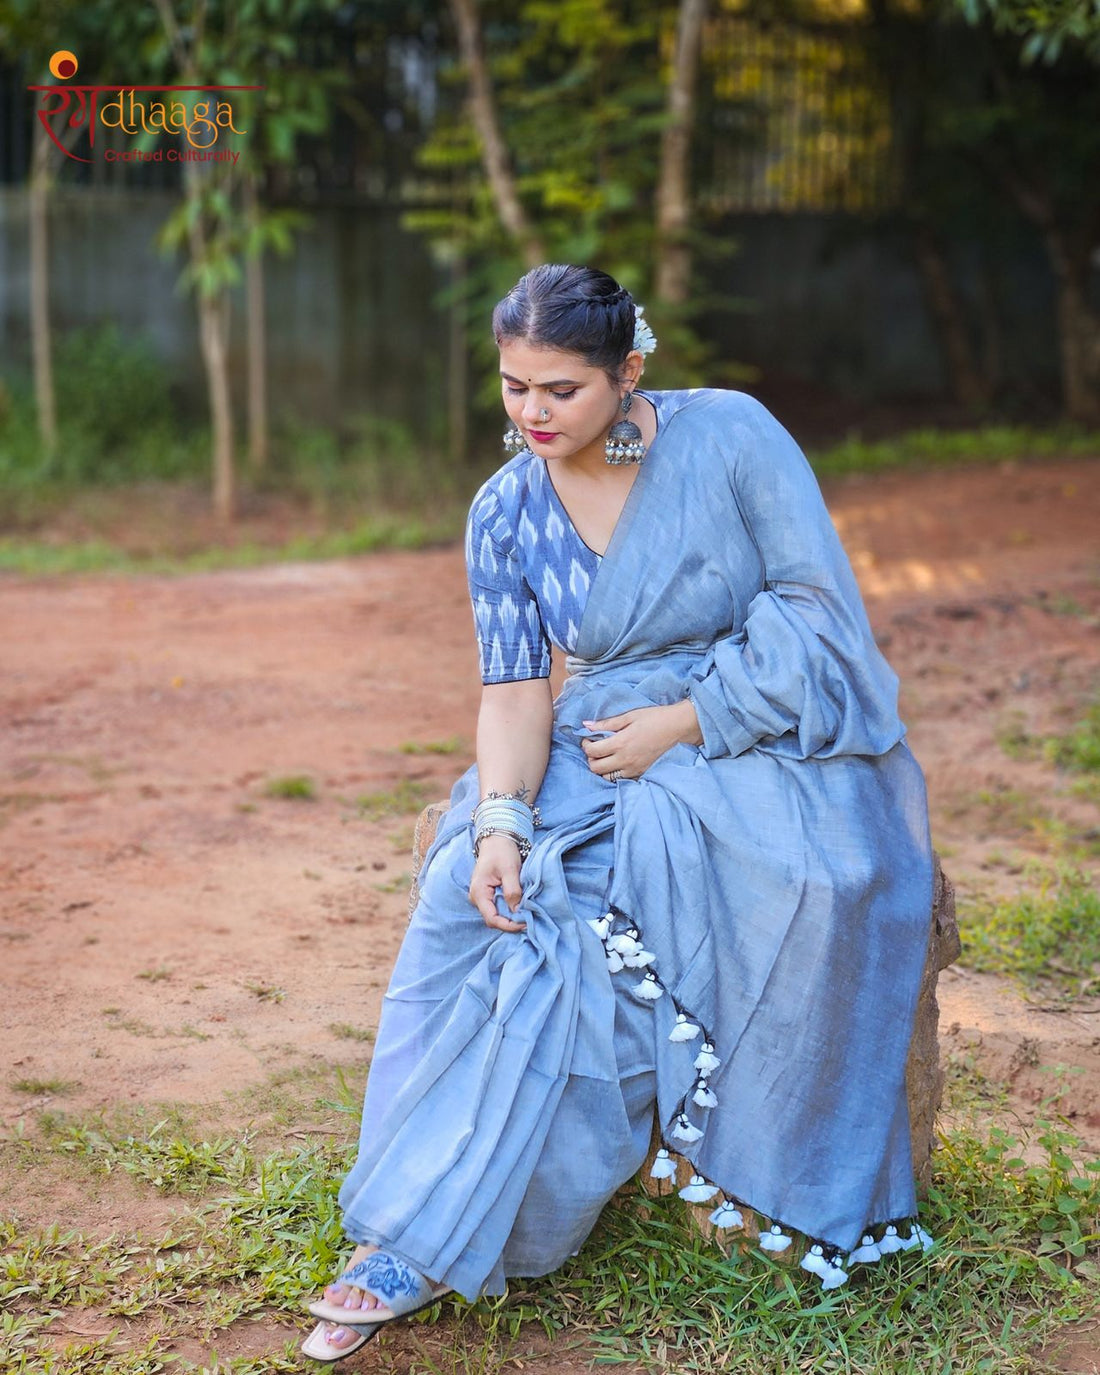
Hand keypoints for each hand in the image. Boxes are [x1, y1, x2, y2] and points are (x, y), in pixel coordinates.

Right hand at [468, 833, 526, 931]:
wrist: (497, 838)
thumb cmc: (501, 851)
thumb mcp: (510, 870)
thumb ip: (512, 891)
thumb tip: (517, 911)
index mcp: (479, 893)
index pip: (492, 918)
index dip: (508, 925)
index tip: (524, 923)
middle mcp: (478, 897)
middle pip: (494, 919)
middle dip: (510, 922)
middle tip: (528, 920)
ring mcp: (482, 896)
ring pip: (496, 914)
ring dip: (511, 916)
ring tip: (526, 914)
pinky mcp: (489, 893)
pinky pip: (498, 906)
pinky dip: (510, 909)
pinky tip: (521, 907)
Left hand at [581, 700, 702, 780]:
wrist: (677, 727)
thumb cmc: (654, 718)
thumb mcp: (629, 716)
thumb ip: (606, 723)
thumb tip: (586, 725)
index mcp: (620, 743)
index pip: (592, 752)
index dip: (585, 745)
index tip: (588, 739)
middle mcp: (625, 760)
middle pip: (596, 768)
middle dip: (590, 758)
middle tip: (595, 748)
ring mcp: (634, 769)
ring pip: (606, 777)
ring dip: (601, 768)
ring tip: (606, 756)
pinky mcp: (641, 773)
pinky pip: (621, 779)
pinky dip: (614, 773)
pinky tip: (617, 762)